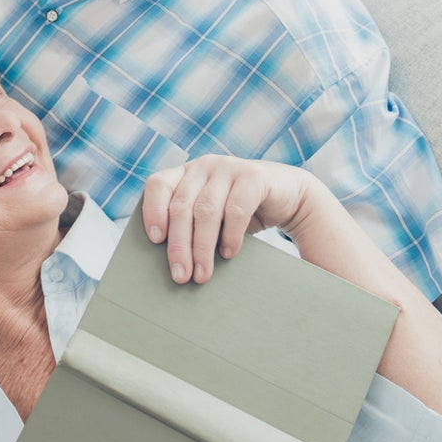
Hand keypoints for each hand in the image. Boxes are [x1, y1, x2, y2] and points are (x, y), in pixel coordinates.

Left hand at [142, 156, 313, 283]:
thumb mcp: (212, 216)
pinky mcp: (254, 176)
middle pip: (181, 206)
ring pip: (206, 211)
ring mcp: (228, 167)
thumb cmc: (241, 213)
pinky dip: (230, 236)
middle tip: (180, 276)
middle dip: (179, 245)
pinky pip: (236, 209)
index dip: (152, 211)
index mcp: (186, 173)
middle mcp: (204, 166)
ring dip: (202, 247)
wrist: (289, 197)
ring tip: (202, 274)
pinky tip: (228, 254)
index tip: (155, 240)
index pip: (158, 185)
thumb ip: (191, 227)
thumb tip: (172, 264)